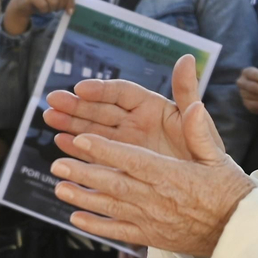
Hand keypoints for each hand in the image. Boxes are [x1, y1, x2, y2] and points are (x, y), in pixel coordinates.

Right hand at [2, 0, 73, 35]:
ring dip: (51, 9)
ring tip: (47, 8)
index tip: (68, 11)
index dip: (71, 2)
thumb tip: (71, 11)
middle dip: (60, 6)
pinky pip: (44, 6)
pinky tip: (40, 9)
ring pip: (54, 1)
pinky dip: (44, 11)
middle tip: (55, 9)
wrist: (22, 3)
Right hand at [43, 55, 200, 160]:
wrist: (208, 197)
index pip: (123, 93)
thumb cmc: (208, 158)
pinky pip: (95, 151)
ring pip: (94, 127)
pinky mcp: (119, 161)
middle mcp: (136, 121)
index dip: (101, 89)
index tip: (81, 89)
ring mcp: (126, 141)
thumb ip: (188, 95)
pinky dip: (78, 146)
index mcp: (154, 108)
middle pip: (102, 108)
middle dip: (77, 104)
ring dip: (71, 121)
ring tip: (49, 117)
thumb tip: (185, 60)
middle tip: (53, 100)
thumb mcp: (201, 127)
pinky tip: (60, 141)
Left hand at [51, 103, 253, 257]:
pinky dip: (97, 226)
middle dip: (84, 172)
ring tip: (59, 187)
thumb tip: (195, 104)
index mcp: (173, 175)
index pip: (134, 160)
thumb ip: (200, 131)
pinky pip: (120, 232)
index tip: (82, 139)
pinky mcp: (152, 236)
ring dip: (83, 198)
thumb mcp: (217, 157)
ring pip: (112, 207)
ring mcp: (153, 220)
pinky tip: (76, 218)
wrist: (239, 232)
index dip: (106, 150)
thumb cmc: (228, 190)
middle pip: (115, 183)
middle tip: (58, 164)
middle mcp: (159, 198)